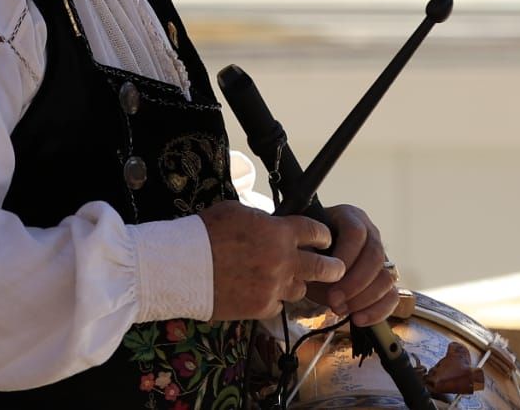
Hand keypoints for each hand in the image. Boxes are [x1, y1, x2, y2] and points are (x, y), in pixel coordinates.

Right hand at [200, 200, 345, 318]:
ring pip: (301, 289)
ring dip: (294, 283)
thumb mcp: (237, 211)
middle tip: (335, 268)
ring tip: (281, 279)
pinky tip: (257, 292)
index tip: (323, 239)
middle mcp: (284, 260)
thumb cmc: (206, 232)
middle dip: (333, 267)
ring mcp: (275, 287)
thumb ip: (262, 220)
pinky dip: (272, 299)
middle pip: (325, 268)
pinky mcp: (262, 308)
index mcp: (279, 232)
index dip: (322, 235)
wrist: (183, 266)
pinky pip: (277, 305)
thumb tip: (271, 225)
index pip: (316, 232)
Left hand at [306, 203, 401, 325]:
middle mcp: (371, 234)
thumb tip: (325, 277)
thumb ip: (312, 258)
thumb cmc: (306, 249)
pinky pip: (392, 296)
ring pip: (386, 277)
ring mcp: (381, 257)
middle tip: (333, 300)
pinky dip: (377, 311)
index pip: (356, 233)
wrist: (312, 259)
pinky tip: (358, 319)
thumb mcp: (304, 247)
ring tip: (339, 309)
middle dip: (355, 282)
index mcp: (350, 217)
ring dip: (364, 298)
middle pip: (375, 256)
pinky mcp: (386, 280)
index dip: (345, 255)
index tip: (327, 275)